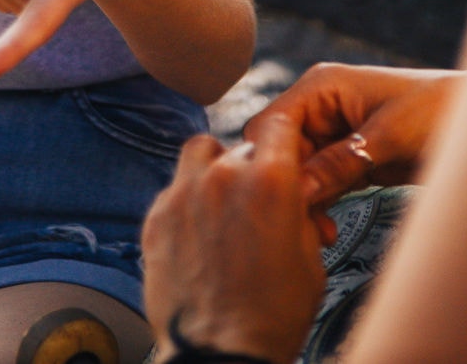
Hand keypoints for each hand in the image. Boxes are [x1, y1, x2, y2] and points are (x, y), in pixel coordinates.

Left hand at [142, 113, 325, 363]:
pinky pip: (174, 189)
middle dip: (252, 167)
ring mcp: (184, 194)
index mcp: (271, 180)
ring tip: (222, 203)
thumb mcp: (311, 258)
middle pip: (240, 145)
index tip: (285, 151)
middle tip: (258, 202)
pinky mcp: (156, 218)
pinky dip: (187, 201)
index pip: (279, 125)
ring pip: (199, 154)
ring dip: (213, 168)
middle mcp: (224, 176)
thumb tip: (295, 201)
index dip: (285, 137)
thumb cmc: (273, 315)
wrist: (221, 354)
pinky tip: (198, 234)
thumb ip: (300, 213)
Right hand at [243, 63, 458, 210]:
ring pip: (297, 174)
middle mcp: (321, 108)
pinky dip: (319, 207)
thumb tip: (296, 189)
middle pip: (280, 153)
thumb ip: (341, 161)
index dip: (270, 160)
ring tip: (319, 234)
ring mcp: (333, 136)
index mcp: (322, 86)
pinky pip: (319, 186)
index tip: (278, 199)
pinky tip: (327, 231)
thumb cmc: (441, 111)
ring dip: (303, 203)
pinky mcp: (348, 161)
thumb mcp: (390, 136)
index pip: (272, 124)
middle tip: (301, 226)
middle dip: (288, 188)